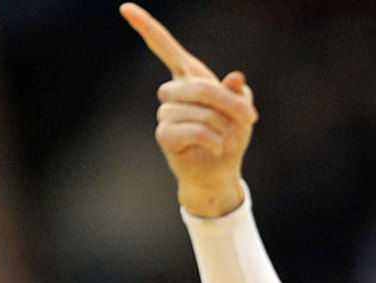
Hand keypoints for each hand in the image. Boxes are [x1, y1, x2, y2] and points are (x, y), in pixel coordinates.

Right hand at [120, 3, 257, 216]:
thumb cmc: (230, 138)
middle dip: (229, 103)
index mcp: (188, 77)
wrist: (220, 174)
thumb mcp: (240, 112)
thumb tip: (236, 77)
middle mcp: (172, 92)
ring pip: (200, 111)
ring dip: (223, 126)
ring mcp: (165, 113)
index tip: (125, 7)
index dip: (146, 27)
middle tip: (250, 118)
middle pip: (200, 86)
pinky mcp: (165, 135)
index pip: (165, 48)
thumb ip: (237, 92)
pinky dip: (213, 140)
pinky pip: (194, 129)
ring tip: (227, 139)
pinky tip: (217, 148)